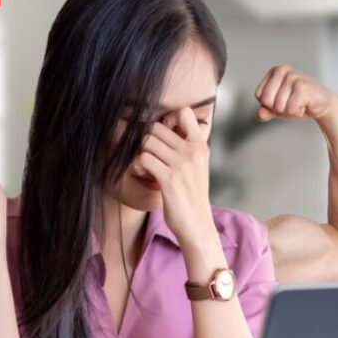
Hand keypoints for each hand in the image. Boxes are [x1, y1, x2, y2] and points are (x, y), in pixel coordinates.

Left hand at [135, 107, 215, 244]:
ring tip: (142, 164)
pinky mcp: (169, 178)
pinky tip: (142, 173)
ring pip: (146, 141)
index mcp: (200, 145)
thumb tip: (158, 128)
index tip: (157, 133)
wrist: (197, 224)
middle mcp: (192, 151)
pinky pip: (143, 158)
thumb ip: (183, 147)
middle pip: (156, 127)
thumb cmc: (190, 195)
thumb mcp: (195, 166)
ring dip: (138, 152)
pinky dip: (137, 164)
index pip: (183, 113)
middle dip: (143, 137)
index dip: (165, 118)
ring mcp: (181, 164)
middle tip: (141, 150)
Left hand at [254, 65, 337, 121]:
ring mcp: (292, 77)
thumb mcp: (277, 108)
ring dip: (289, 110)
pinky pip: (290, 109)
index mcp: (273, 72)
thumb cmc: (299, 103)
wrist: (323, 104)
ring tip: (300, 102)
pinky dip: (297, 112)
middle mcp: (281, 70)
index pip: (259, 95)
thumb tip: (260, 114)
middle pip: (266, 100)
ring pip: (278, 106)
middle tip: (292, 102)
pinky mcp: (302, 86)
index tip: (283, 100)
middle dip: (278, 108)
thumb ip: (265, 111)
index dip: (270, 104)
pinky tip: (305, 104)